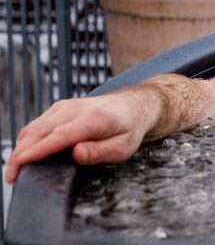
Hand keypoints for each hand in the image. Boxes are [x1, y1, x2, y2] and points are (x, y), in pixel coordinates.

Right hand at [5, 93, 155, 183]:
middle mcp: (75, 108)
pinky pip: (37, 126)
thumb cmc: (128, 129)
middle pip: (39, 131)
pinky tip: (26, 157)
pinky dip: (28, 141)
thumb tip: (76, 154)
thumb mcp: (123, 147)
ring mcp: (64, 107)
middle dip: (20, 154)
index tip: (20, 164)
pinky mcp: (58, 109)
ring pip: (34, 127)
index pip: (60, 135)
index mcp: (94, 118)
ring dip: (21, 148)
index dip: (38, 150)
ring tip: (15, 171)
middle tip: (12, 177)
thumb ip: (99, 152)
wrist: (133, 106)